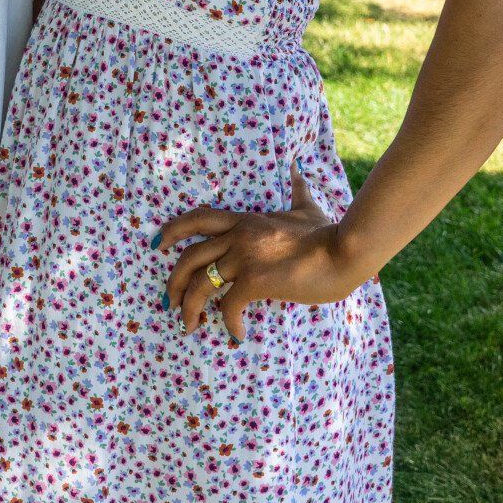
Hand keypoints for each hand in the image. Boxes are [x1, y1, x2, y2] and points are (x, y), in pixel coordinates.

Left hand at [156, 163, 371, 341]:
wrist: (345, 251)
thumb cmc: (328, 233)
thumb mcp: (306, 206)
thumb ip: (296, 189)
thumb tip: (297, 167)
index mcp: (245, 219)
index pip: (198, 218)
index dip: (173, 230)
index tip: (157, 244)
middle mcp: (238, 236)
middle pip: (189, 257)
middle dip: (173, 282)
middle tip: (169, 302)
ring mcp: (245, 258)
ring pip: (201, 285)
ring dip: (189, 308)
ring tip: (189, 326)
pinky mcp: (256, 280)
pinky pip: (229, 306)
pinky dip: (228, 324)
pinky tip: (236, 335)